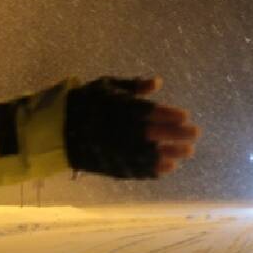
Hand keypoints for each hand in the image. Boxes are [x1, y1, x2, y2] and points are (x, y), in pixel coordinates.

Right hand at [64, 75, 199, 178]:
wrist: (56, 130)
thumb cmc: (83, 102)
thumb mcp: (105, 86)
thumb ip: (132, 86)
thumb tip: (158, 82)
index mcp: (119, 108)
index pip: (150, 112)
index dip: (170, 115)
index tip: (186, 116)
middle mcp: (121, 130)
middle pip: (154, 133)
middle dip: (177, 134)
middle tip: (195, 135)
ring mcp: (117, 150)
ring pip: (149, 153)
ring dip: (171, 153)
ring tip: (187, 153)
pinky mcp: (112, 165)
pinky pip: (137, 169)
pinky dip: (154, 169)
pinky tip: (168, 168)